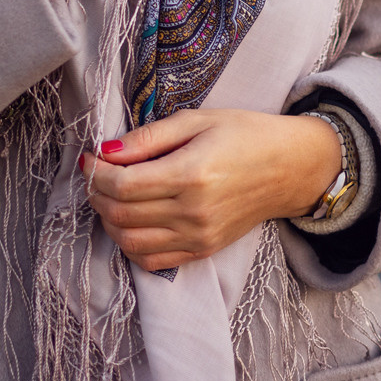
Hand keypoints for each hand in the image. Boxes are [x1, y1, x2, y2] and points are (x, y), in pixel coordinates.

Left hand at [82, 109, 342, 272]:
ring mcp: (198, 236)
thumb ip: (149, 137)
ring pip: (130, 241)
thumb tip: (106, 150)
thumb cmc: (246, 134)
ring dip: (109, 220)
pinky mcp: (202, 250)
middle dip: (97, 194)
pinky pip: (151, 260)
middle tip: (96, 174)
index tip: (89, 158)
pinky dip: (130, 244)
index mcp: (191, 173)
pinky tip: (131, 220)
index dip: (96, 173)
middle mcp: (192, 211)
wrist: (291, 167)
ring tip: (111, 196)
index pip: (123, 185)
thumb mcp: (198, 120)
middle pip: (121, 213)